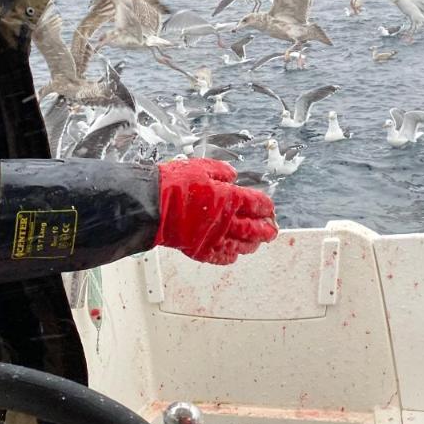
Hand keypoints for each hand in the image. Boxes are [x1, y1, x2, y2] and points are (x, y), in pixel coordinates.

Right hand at [155, 158, 277, 264]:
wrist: (152, 205)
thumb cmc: (174, 185)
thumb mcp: (201, 167)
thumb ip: (221, 171)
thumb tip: (232, 175)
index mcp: (228, 198)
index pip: (256, 204)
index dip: (266, 206)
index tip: (269, 208)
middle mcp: (225, 220)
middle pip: (253, 228)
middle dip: (266, 229)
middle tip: (272, 230)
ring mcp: (214, 237)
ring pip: (240, 245)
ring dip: (251, 244)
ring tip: (256, 243)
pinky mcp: (200, 249)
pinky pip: (221, 256)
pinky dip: (230, 255)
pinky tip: (233, 254)